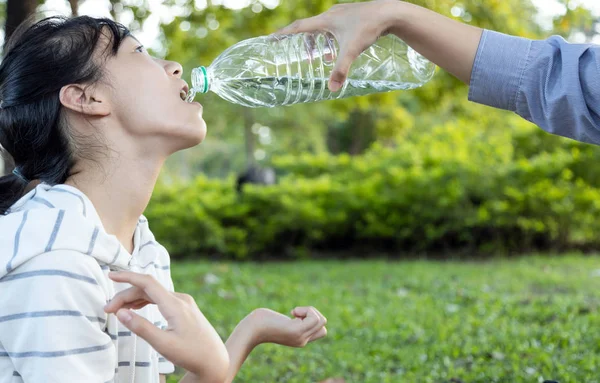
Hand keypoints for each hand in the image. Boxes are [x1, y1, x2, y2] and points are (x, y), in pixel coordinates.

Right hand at [104, 271, 228, 381]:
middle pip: (148, 289)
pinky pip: (162, 298)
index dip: (127, 276)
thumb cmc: (190, 354)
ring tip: (117, 310)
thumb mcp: (163, 344)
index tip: (110, 275)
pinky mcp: (185, 308)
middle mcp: (180, 299)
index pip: (147, 282)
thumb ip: (141, 327)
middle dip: (126, 296)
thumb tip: (120, 312)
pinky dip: (146, 301)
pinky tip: (135, 307)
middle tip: (107, 310)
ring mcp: (184, 302)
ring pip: (154, 293)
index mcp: (175, 305)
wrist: (215, 359)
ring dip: (135, 298)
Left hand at [247, 306, 326, 347]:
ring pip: (322, 320)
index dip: (312, 320)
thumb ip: (290, 321)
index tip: (295, 316)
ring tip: (294, 312)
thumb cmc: (260, 322)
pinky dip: (306, 310)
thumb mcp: (279, 321)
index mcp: (299, 339)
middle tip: (296, 314)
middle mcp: (302, 341)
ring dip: (311, 310)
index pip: (320, 331)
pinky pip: (315, 318)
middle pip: (324, 327)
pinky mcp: (297, 331)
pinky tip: (292, 312)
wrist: (251, 330)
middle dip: (314, 315)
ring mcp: (301, 337)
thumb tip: (298, 315)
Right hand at [277, 0, 402, 91]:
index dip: (283, 34)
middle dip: (304, 43)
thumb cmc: (369, 28)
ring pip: (323, 28)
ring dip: (320, 42)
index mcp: (325, 20)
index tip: (271, 39)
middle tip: (302, 57)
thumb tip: (332, 90)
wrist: (390, 12)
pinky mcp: (352, 14)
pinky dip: (331, 38)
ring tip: (325, 58)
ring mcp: (342, 13)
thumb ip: (341, 70)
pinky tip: (340, 48)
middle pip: (310, 28)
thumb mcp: (352, 51)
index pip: (298, 27)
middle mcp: (331, 14)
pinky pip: (335, 26)